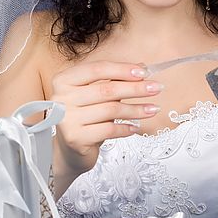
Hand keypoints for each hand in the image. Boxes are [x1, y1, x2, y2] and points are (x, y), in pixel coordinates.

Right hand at [50, 60, 162, 177]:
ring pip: (111, 110)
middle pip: (106, 89)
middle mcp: (61, 98)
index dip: (122, 69)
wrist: (69, 150)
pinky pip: (109, 130)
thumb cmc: (85, 117)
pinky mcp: (76, 138)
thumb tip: (141, 67)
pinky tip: (136, 127)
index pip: (97, 69)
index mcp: (64, 80)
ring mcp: (67, 119)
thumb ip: (114, 79)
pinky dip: (126, 127)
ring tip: (153, 109)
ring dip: (136, 109)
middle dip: (135, 88)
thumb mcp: (96, 95)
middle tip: (156, 88)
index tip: (143, 72)